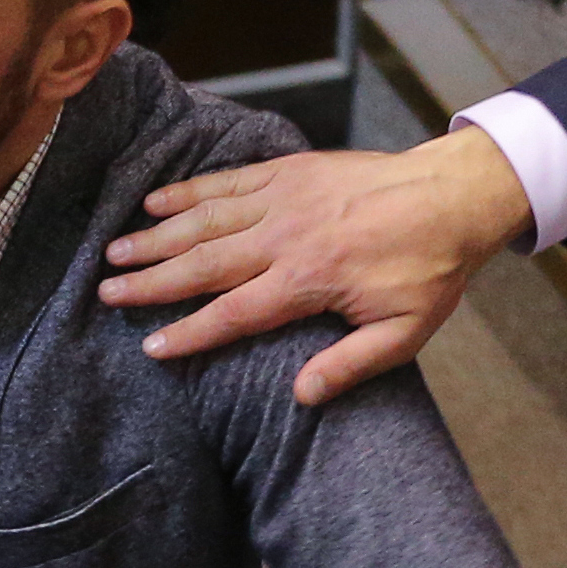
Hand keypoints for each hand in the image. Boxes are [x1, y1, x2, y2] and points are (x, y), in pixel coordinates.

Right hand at [95, 128, 534, 406]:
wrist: (458, 193)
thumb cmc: (431, 267)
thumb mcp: (405, 331)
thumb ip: (350, 365)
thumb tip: (301, 396)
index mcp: (307, 280)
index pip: (232, 312)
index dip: (189, 333)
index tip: (151, 347)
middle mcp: (285, 238)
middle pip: (203, 263)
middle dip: (151, 281)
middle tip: (108, 293)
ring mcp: (284, 199)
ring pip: (206, 220)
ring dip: (157, 237)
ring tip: (114, 251)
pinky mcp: (290, 171)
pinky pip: (229, 181)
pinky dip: (189, 191)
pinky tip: (155, 202)